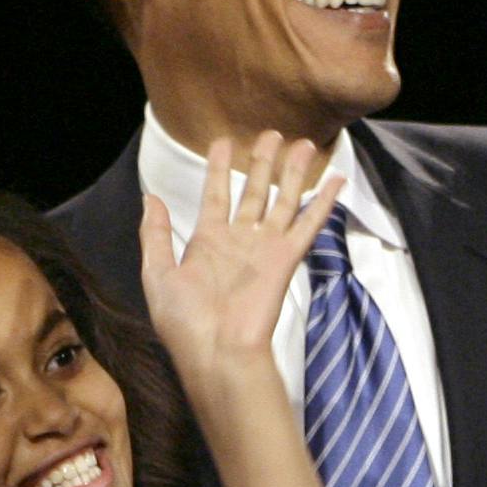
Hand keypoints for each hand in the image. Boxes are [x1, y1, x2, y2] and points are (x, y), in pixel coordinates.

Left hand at [139, 131, 343, 376]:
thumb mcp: (157, 275)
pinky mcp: (286, 260)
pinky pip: (308, 225)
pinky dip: (323, 202)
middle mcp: (239, 241)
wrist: (217, 353)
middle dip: (262, 163)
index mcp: (207, 242)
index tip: (223, 141)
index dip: (218, 168)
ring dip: (293, 173)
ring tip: (303, 144)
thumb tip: (151, 198)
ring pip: (282, 201)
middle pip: (254, 192)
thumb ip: (155, 235)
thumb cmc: (184, 323)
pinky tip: (336, 180)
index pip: (215, 194)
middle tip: (271, 134)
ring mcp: (264, 249)